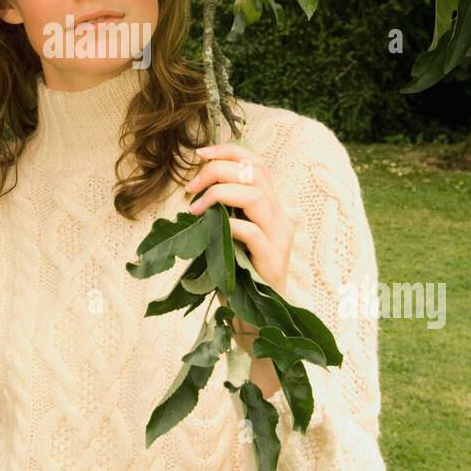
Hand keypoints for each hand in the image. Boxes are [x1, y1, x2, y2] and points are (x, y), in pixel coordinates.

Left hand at [185, 140, 294, 297]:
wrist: (256, 318)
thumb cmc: (237, 275)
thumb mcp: (228, 235)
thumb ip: (222, 212)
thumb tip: (194, 188)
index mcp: (270, 208)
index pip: (257, 164)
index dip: (229, 151)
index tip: (200, 154)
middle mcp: (279, 218)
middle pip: (255, 173)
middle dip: (218, 170)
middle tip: (191, 187)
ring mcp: (279, 238)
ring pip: (255, 196)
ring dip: (219, 194)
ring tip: (195, 208)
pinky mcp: (273, 260)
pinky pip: (252, 232)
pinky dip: (229, 224)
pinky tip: (210, 228)